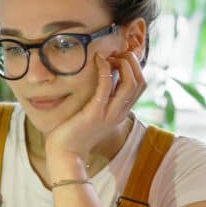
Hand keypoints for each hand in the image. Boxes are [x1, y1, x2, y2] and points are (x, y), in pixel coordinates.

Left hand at [44, 48, 145, 177]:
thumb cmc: (74, 132)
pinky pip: (107, 87)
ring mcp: (109, 114)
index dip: (134, 67)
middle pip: (140, 82)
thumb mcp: (93, 113)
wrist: (65, 154)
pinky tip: (98, 60)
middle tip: (116, 53)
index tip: (119, 56)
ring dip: (123, 64)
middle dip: (132, 62)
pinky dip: (105, 70)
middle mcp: (119, 113)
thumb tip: (101, 78)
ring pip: (131, 84)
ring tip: (110, 55)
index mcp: (121, 112)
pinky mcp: (95, 113)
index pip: (140, 85)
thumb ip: (101, 99)